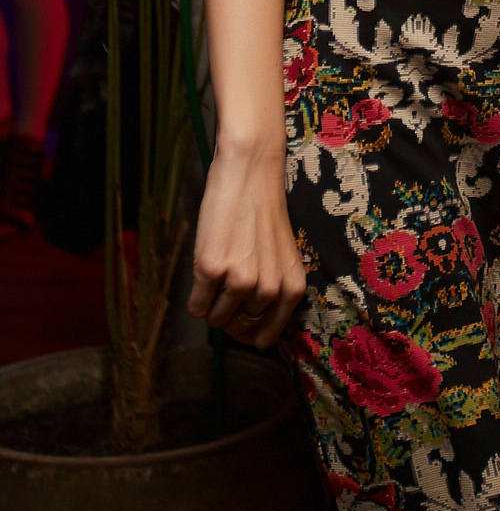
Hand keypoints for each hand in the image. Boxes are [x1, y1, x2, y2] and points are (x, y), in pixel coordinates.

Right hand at [188, 140, 305, 348]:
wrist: (249, 173)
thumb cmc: (263, 212)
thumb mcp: (281, 257)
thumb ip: (273, 290)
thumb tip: (250, 327)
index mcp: (292, 288)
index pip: (266, 337)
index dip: (249, 333)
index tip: (240, 321)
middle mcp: (269, 289)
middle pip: (237, 328)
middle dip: (228, 311)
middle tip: (227, 281)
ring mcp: (239, 280)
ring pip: (215, 319)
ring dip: (211, 302)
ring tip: (219, 269)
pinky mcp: (211, 270)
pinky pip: (196, 307)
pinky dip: (196, 296)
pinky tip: (205, 268)